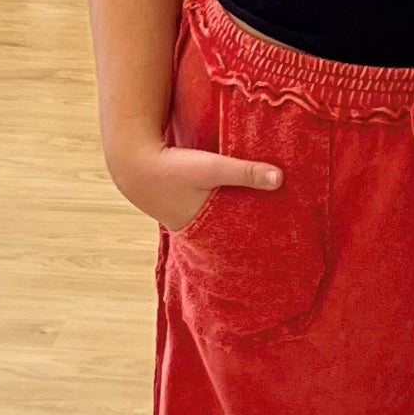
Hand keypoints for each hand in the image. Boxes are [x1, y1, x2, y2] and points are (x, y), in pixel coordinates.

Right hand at [108, 141, 281, 231]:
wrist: (133, 162)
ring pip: (217, 226)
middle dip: (247, 240)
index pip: (236, 246)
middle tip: (277, 246)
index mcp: (205, 228)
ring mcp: (187, 219)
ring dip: (233, 224)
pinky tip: (230, 206)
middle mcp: (196, 229)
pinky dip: (220, 212)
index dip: (255, 248)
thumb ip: (244, 171)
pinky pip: (207, 213)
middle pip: (228, 238)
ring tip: (260, 229)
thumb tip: (280, 178)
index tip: (279, 252)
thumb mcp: (211, 167)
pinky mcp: (182, 205)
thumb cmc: (173, 168)